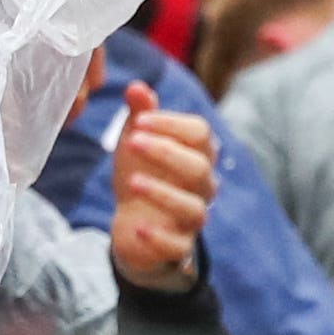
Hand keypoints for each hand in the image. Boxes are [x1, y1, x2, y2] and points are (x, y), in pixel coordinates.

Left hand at [104, 78, 214, 296]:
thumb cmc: (143, 174)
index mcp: (197, 155)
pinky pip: (178, 245)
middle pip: (198, 167)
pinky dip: (158, 237)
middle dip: (165, 152)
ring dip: (162, 193)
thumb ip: (140, 114)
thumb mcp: (136, 141)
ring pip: (193, 208)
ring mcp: (192, 219)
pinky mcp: (178, 248)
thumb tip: (136, 87)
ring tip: (131, 182)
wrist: (134, 224)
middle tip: (131, 141)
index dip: (171, 124)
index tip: (138, 121)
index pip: (200, 133)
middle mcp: (202, 186)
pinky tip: (136, 226)